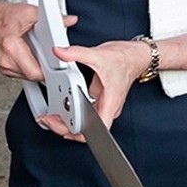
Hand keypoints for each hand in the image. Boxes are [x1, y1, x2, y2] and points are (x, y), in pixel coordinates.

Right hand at [0, 0, 74, 82]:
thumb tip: (69, 20)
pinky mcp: (6, 69)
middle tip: (50, 56)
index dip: (50, 69)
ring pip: (29, 76)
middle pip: (34, 75)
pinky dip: (30, 66)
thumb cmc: (4, 16)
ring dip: (38, 67)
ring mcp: (5, 67)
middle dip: (45, 67)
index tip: (58, 65)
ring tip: (38, 52)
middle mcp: (6, 60)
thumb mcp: (29, 11)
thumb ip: (52, 16)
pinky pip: (24, 74)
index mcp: (11, 47)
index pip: (35, 71)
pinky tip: (31, 55)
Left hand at [38, 39, 154, 139]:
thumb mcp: (98, 54)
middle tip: (49, 119)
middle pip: (87, 129)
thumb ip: (77, 53)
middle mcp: (107, 107)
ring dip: (68, 121)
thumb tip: (60, 52)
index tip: (62, 128)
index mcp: (109, 102)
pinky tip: (62, 106)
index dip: (79, 134)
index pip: (97, 130)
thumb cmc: (125, 59)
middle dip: (65, 127)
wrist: (136, 55)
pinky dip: (72, 111)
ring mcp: (103, 105)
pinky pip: (85, 112)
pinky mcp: (100, 100)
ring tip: (52, 115)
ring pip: (85, 122)